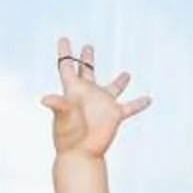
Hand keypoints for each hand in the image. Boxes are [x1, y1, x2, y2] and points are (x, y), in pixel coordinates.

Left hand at [43, 35, 151, 158]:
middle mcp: (88, 94)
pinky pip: (130, 107)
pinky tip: (149, 99)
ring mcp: (102, 104)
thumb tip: (44, 99)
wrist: (80, 154)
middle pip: (87, 71)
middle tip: (87, 46)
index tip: (63, 38)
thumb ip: (58, 105)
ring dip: (120, 81)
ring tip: (126, 74)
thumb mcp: (63, 117)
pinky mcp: (114, 115)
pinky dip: (139, 103)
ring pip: (112, 88)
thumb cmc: (68, 136)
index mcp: (73, 90)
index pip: (67, 66)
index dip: (64, 52)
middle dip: (87, 58)